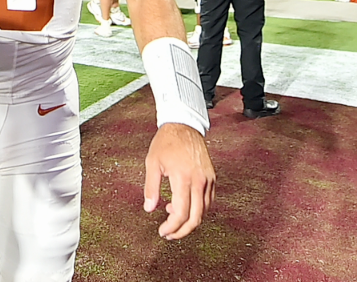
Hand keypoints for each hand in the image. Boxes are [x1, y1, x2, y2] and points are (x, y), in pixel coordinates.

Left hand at [143, 123, 214, 239]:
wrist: (184, 126)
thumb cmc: (166, 142)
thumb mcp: (152, 163)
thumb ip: (151, 188)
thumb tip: (149, 208)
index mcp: (183, 178)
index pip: (181, 213)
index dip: (172, 227)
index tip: (163, 232)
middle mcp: (199, 181)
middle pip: (196, 218)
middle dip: (182, 231)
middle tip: (169, 234)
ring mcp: (208, 180)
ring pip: (204, 211)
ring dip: (189, 220)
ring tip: (172, 216)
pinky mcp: (212, 178)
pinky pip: (208, 201)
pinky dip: (198, 210)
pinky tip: (184, 206)